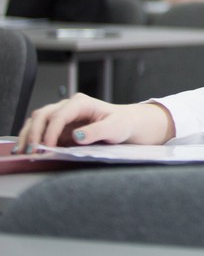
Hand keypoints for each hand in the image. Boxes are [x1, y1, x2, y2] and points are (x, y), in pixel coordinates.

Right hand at [13, 94, 174, 153]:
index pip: (59, 115)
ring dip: (28, 136)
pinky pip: (41, 131)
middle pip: (42, 115)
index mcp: (81, 103)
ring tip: (24, 152)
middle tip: (30, 151)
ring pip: (37, 121)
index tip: (47, 147)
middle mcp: (68, 107)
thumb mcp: (115, 128)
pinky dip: (33, 140)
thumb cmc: (123, 124)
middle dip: (33, 132)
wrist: (127, 125)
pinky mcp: (60, 128)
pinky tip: (29, 151)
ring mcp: (62, 116)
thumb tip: (77, 135)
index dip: (50, 131)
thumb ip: (96, 131)